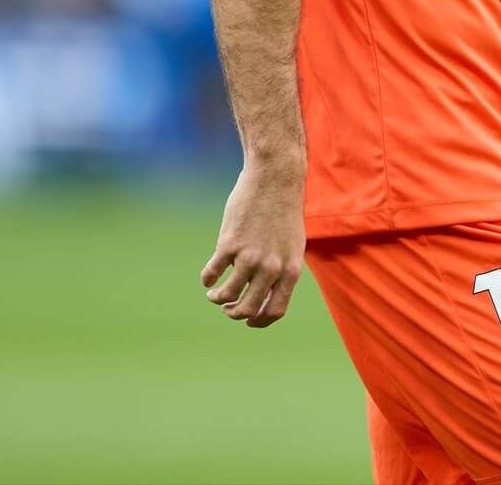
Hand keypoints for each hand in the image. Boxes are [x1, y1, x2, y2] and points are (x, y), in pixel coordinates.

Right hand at [200, 163, 305, 327]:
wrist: (275, 179)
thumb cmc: (284, 211)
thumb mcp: (292, 245)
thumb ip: (281, 270)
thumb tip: (262, 292)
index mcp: (291, 270)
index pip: (275, 311)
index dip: (259, 322)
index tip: (248, 321)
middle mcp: (271, 268)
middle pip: (248, 309)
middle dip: (234, 313)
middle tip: (227, 308)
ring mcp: (250, 257)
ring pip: (227, 295)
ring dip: (217, 299)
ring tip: (213, 294)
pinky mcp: (229, 244)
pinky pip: (212, 273)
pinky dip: (207, 279)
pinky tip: (207, 278)